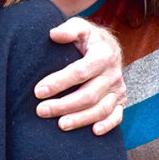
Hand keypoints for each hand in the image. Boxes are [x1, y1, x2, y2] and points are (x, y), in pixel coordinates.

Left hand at [35, 17, 125, 134]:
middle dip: (64, 105)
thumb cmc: (87, 38)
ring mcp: (118, 89)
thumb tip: (53, 34)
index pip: (79, 72)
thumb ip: (68, 30)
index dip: (58, 83)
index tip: (38, 91)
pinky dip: (107, 125)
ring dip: (80, 119)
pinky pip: (117, 116)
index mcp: (103, 55)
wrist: (107, 46)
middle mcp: (113, 74)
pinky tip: (93, 132)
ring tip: (60, 125)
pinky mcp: (120, 100)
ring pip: (101, 109)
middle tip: (41, 110)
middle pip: (88, 94)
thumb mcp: (79, 28)